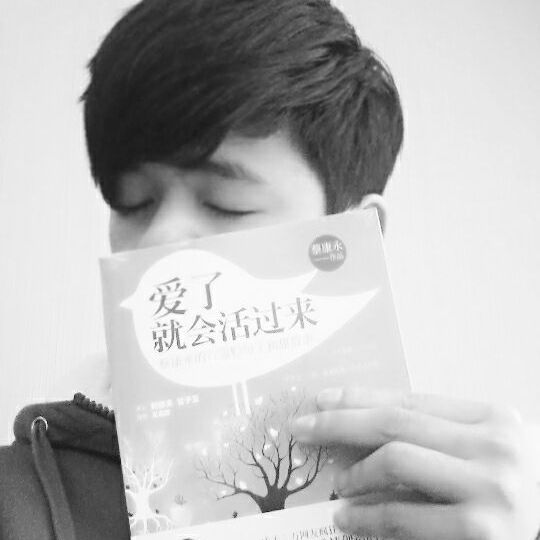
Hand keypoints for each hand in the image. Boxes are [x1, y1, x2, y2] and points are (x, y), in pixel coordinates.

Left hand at [291, 387, 539, 539]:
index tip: (322, 400)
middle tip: (302, 427)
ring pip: (395, 460)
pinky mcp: (482, 533)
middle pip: (393, 423)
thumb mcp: (489, 453)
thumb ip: (440, 439)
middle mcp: (492, 446)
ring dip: (354, 472)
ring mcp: (489, 489)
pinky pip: (404, 517)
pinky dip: (368, 517)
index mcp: (492, 419)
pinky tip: (348, 518)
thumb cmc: (527, 494)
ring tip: (336, 483)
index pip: (408, 401)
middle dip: (338, 422)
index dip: (357, 398)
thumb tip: (367, 438)